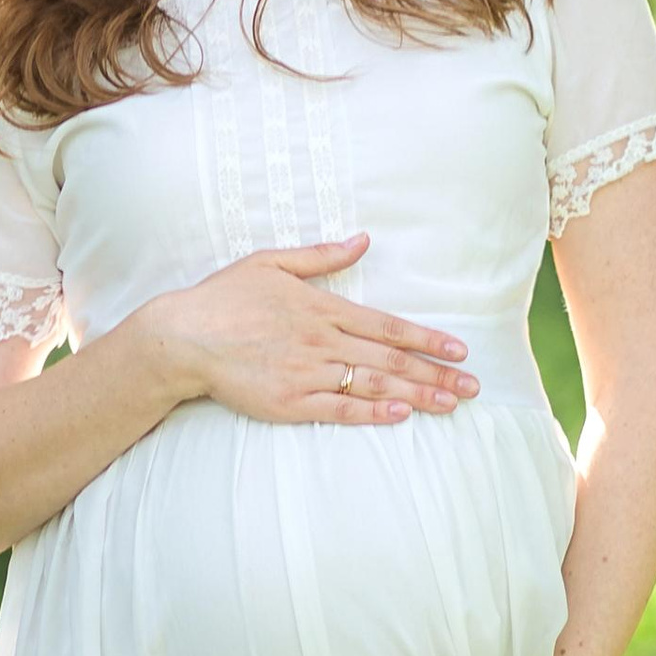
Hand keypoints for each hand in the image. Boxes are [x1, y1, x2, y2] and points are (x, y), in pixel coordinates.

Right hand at [143, 234, 476, 425]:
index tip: (460, 350)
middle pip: (391, 359)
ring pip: (374, 385)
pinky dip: (372, 412)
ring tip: (451, 404)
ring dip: (417, 395)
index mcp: (322, 308)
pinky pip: (339, 409)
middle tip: (473, 387)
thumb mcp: (271, 262)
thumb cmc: (223, 298)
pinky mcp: (290, 402)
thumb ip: (321, 256)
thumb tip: (363, 239)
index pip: (388, 326)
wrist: (182, 335)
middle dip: (437, 373)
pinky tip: (401, 415)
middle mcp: (322, 340)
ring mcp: (308, 373)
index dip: (427, 340)